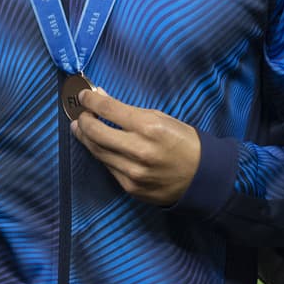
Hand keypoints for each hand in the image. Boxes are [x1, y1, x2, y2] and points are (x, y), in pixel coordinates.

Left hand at [70, 87, 200, 205]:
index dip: (90, 101)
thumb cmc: (183, 141)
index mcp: (149, 127)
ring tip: (82, 129)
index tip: (83, 96)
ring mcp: (133, 172)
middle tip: (81, 115)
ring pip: (97, 151)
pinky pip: (108, 167)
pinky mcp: (130, 187)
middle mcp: (138, 150)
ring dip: (86, 138)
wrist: (203, 176)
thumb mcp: (161, 118)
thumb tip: (101, 98)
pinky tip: (102, 147)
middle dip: (83, 120)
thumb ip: (128, 111)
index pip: (108, 109)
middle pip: (94, 132)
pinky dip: (102, 154)